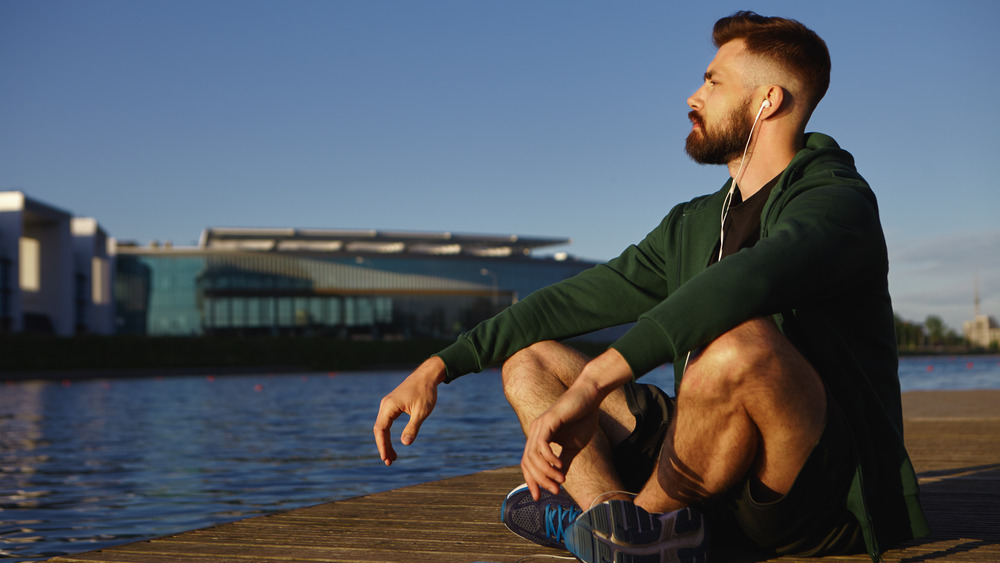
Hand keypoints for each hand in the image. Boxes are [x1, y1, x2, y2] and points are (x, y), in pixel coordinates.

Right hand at [373, 356, 446, 465]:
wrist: (427, 376)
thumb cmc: (426, 392)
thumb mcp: (421, 412)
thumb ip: (412, 427)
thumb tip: (405, 444)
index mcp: (389, 406)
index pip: (381, 430)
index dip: (382, 445)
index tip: (386, 458)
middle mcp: (385, 405)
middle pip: (379, 430)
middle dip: (384, 446)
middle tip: (389, 462)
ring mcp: (388, 405)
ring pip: (383, 427)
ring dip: (386, 442)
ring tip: (393, 457)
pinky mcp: (392, 405)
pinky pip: (387, 422)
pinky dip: (389, 434)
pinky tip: (394, 442)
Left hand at [521, 380, 601, 498]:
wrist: (590, 398)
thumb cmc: (583, 419)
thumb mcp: (572, 447)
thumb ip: (563, 463)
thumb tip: (558, 481)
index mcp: (538, 438)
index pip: (528, 464)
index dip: (531, 481)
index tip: (539, 497)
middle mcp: (535, 431)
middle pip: (528, 463)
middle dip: (540, 480)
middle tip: (555, 491)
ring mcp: (539, 426)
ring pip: (533, 456)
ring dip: (546, 472)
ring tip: (560, 481)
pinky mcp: (548, 421)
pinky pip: (542, 445)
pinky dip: (549, 458)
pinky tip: (560, 466)